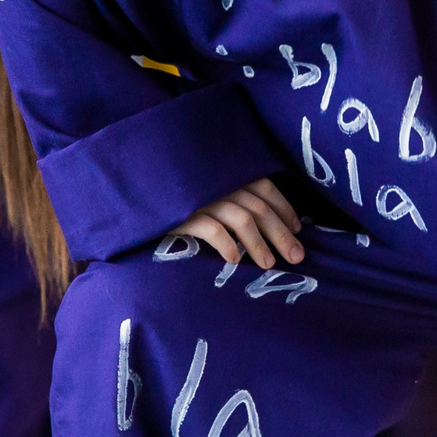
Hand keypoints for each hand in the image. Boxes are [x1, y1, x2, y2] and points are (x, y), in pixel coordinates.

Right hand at [164, 178, 304, 269]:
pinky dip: (228, 245)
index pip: (265, 187)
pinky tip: (234, 261)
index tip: (298, 228)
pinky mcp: (183, 213)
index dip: (284, 208)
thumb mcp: (209, 187)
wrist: (138, 189)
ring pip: (242, 219)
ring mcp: (201, 196)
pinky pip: (212, 230)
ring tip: (268, 264)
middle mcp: (219, 181)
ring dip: (258, 244)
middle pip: (259, 207)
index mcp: (228, 172)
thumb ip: (233, 196)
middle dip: (281, 233)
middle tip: (296, 257)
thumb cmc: (177, 192)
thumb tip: (270, 221)